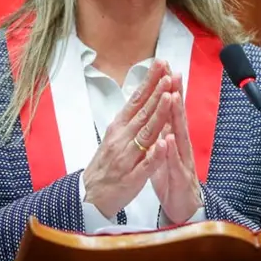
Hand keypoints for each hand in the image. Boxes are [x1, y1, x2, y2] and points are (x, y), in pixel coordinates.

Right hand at [83, 59, 173, 217]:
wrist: (91, 195)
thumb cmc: (105, 164)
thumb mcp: (114, 136)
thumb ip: (130, 119)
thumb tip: (142, 97)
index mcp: (119, 127)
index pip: (137, 100)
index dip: (149, 82)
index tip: (160, 65)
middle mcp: (122, 139)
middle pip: (143, 112)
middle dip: (157, 92)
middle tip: (168, 73)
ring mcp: (127, 157)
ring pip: (146, 133)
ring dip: (158, 115)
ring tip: (169, 97)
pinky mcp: (133, 177)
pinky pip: (146, 164)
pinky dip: (155, 153)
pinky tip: (164, 143)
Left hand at [150, 72, 203, 223]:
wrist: (183, 209)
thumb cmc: (172, 179)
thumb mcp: (166, 151)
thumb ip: (165, 132)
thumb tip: (161, 112)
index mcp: (173, 138)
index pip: (170, 110)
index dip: (167, 91)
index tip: (165, 70)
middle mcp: (181, 146)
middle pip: (178, 117)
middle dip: (176, 95)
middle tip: (174, 73)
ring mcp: (182, 160)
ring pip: (179, 136)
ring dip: (176, 116)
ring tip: (174, 97)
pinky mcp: (180, 178)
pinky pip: (174, 163)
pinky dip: (171, 151)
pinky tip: (169, 139)